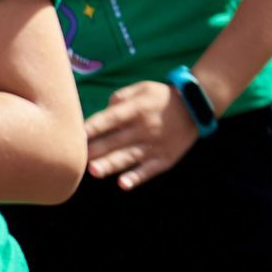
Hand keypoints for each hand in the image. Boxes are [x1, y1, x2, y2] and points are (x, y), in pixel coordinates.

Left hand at [83, 81, 206, 188]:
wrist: (196, 108)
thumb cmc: (162, 98)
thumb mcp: (144, 88)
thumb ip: (121, 96)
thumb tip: (105, 108)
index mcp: (137, 109)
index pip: (109, 119)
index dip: (92, 127)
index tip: (76, 136)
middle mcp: (145, 127)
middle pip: (115, 141)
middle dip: (94, 150)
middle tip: (76, 158)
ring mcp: (155, 144)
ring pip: (128, 157)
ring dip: (110, 165)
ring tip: (94, 171)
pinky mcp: (165, 158)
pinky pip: (148, 170)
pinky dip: (136, 177)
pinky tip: (123, 183)